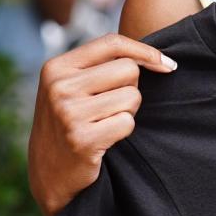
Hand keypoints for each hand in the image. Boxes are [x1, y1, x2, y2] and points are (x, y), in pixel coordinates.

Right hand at [28, 34, 176, 215]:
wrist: (48, 172)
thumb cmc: (71, 120)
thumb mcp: (73, 86)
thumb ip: (103, 65)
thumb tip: (162, 60)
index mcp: (57, 67)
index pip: (112, 42)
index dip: (145, 51)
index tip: (167, 65)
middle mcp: (59, 86)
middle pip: (128, 69)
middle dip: (131, 87)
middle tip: (113, 105)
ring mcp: (68, 113)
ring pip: (132, 96)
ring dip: (128, 111)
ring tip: (105, 121)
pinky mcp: (81, 139)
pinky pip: (128, 123)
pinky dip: (123, 130)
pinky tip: (104, 138)